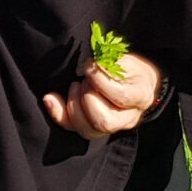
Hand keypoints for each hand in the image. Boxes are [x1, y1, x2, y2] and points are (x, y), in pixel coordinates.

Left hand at [43, 53, 161, 139]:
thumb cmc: (129, 70)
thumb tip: (93, 66)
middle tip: (84, 80)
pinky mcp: (90, 128)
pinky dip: (57, 112)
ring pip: (87, 130)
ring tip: (75, 85)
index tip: (89, 66)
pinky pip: (71, 127)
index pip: (121, 97)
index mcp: (141, 97)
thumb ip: (111, 64)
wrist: (132, 83)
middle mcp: (127, 119)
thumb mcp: (127, 61)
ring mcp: (109, 128)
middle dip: (87, 97)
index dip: (100, 81)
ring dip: (74, 105)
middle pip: (104, 122)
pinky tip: (50, 98)